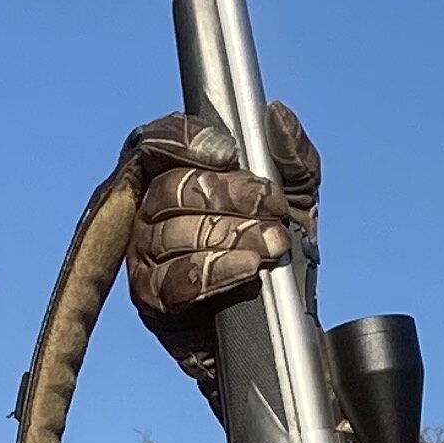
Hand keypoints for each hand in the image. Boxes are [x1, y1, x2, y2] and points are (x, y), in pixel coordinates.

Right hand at [121, 102, 320, 382]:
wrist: (285, 328)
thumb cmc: (280, 256)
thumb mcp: (298, 200)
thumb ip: (291, 157)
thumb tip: (276, 114)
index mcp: (176, 179)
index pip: (156, 144)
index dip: (182, 139)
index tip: (228, 151)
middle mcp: (149, 214)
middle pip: (169, 189)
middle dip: (226, 194)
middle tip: (270, 207)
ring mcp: (145, 259)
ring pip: (171, 234)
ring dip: (229, 235)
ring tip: (271, 245)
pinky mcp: (153, 303)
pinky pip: (173, 279)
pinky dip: (215, 270)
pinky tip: (248, 268)